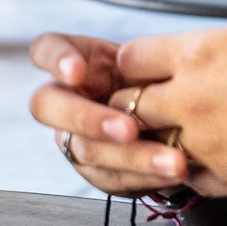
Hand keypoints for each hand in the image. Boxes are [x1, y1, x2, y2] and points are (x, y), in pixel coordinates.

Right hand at [27, 33, 192, 196]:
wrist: (180, 118)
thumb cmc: (163, 78)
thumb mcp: (157, 63)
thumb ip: (147, 64)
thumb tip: (154, 74)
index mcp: (78, 61)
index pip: (45, 49)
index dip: (54, 60)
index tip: (77, 72)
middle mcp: (65, 100)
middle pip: (47, 106)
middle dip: (88, 119)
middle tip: (129, 130)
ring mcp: (74, 138)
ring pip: (85, 149)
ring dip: (131, 156)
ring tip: (173, 162)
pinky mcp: (94, 170)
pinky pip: (111, 176)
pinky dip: (146, 175)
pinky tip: (172, 172)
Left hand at [31, 0, 226, 199]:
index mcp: (199, 53)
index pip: (129, 58)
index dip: (136, 62)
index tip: (150, 66)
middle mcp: (191, 101)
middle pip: (126, 107)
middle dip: (134, 104)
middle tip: (152, 103)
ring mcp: (207, 146)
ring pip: (151, 147)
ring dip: (159, 140)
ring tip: (179, 132)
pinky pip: (188, 179)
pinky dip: (192, 169)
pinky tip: (211, 156)